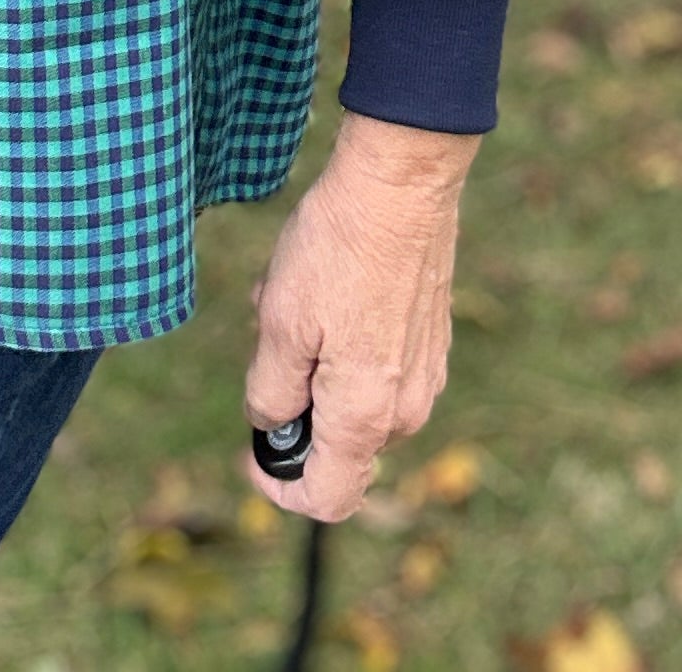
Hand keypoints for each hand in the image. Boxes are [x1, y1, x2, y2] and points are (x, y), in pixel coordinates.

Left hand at [241, 110, 478, 522]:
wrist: (402, 183)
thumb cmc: (339, 250)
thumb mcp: (280, 323)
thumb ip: (270, 392)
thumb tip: (270, 424)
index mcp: (365, 415)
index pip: (328, 498)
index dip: (280, 488)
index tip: (251, 453)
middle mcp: (406, 408)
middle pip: (337, 443)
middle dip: (294, 402)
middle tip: (265, 337)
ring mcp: (425, 374)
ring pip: (352, 397)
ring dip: (313, 364)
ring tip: (287, 296)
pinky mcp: (430, 340)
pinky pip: (376, 365)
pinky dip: (341, 342)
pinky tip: (323, 284)